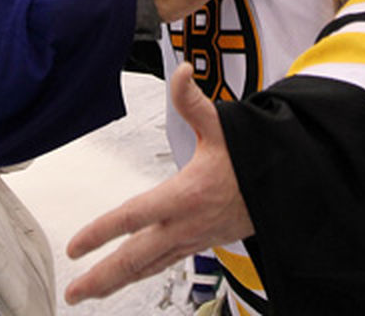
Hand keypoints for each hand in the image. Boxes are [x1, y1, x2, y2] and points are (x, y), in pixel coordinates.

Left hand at [64, 63, 253, 304]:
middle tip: (73, 292)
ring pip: (150, 267)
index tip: (76, 246)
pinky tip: (130, 278)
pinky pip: (166, 264)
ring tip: (90, 292)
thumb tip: (182, 71)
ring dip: (118, 282)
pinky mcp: (202, 244)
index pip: (133, 217)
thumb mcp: (223, 126)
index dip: (101, 232)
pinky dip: (144, 274)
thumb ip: (193, 100)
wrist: (291, 188)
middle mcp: (186, 224)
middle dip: (102, 277)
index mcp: (185, 195)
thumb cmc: (255, 158)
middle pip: (136, 258)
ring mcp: (194, 239)